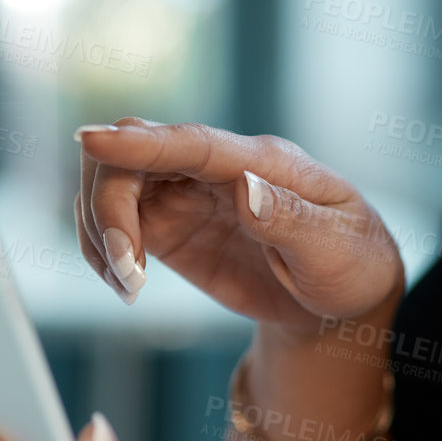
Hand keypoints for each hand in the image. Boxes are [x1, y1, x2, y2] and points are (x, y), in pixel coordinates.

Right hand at [73, 119, 402, 326]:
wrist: (338, 298)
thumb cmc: (349, 264)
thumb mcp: (334, 248)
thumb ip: (290, 218)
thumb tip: (246, 187)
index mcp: (260, 162)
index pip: (192, 143)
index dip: (140, 142)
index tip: (91, 141)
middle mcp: (215, 170)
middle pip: (134, 157)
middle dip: (110, 208)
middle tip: (127, 270)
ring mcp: (188, 195)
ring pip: (114, 185)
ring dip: (100, 232)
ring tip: (127, 286)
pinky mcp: (170, 227)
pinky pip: (116, 222)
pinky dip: (103, 249)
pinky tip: (123, 285)